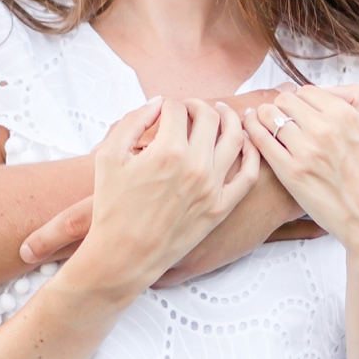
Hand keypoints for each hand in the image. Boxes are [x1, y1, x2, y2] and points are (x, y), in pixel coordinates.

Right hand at [18, 86, 292, 268]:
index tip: (163, 111)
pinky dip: (251, 153)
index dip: (168, 104)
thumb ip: (131, 121)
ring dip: (229, 118)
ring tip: (221, 114)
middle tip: (189, 109)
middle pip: (209, 117)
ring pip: (236, 138)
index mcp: (167, 151)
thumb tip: (158, 103)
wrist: (124, 256)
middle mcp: (196, 166)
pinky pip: (248, 174)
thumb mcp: (108, 157)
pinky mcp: (221, 207)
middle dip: (198, 106)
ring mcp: (213, 187)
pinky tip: (244, 143)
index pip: (176, 109)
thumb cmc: (112, 207)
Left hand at [244, 84, 358, 262]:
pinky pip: (261, 140)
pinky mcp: (290, 172)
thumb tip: (328, 88)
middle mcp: (324, 129)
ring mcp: (306, 151)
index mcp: (344, 115)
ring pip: (269, 116)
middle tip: (281, 118)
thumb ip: (357, 98)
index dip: (300, 100)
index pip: (306, 91)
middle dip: (281, 107)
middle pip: (284, 100)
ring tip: (264, 124)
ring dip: (264, 117)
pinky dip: (252, 130)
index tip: (298, 111)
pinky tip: (252, 130)